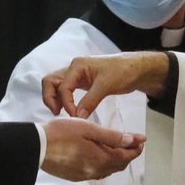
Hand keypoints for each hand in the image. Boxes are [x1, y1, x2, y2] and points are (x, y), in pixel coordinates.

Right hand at [41, 118, 144, 180]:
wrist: (36, 147)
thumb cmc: (61, 133)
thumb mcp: (88, 129)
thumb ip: (112, 136)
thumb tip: (133, 140)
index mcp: (100, 159)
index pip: (126, 156)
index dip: (136, 148)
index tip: (142, 139)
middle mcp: (95, 171)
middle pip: (119, 165)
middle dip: (128, 154)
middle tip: (132, 142)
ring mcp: (84, 176)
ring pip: (108, 170)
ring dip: (116, 160)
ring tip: (117, 147)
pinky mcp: (75, 176)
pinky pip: (96, 173)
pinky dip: (103, 164)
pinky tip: (99, 155)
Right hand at [42, 52, 170, 118]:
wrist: (135, 69)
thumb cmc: (122, 72)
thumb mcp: (106, 86)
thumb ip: (90, 101)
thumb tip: (77, 117)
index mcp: (77, 66)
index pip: (63, 86)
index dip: (67, 103)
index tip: (75, 116)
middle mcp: (73, 69)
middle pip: (51, 81)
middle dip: (49, 97)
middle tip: (56, 113)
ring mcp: (77, 76)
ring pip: (56, 86)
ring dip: (55, 99)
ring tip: (60, 113)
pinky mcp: (82, 83)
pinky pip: (66, 91)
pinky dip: (64, 100)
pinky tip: (70, 111)